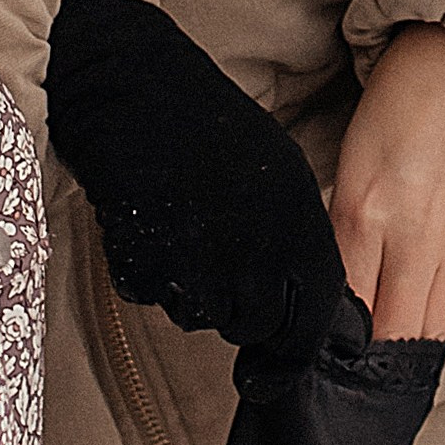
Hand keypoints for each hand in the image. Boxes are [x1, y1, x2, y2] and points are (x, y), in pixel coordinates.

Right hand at [48, 0, 347, 368]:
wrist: (132, 89)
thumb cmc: (206, 124)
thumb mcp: (280, 173)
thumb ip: (297, 241)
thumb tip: (302, 298)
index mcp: (298, 232)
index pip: (312, 321)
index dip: (292, 343)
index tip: (274, 356)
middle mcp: (256, 258)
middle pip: (252, 326)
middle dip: (237, 311)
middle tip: (216, 265)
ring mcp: (200, 267)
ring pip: (201, 316)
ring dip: (191, 290)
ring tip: (181, 230)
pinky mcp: (146, 268)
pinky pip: (153, 295)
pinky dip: (149, 274)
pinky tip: (150, 226)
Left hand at [331, 24, 444, 341]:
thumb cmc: (401, 99)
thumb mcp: (351, 159)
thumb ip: (343, 226)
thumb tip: (333, 281)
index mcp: (365, 213)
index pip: (343, 308)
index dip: (326, 344)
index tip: (307, 362)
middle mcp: (413, 238)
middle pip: (391, 335)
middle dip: (366, 365)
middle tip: (340, 385)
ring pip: (428, 328)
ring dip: (401, 350)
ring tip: (372, 370)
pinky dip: (428, 316)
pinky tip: (407, 324)